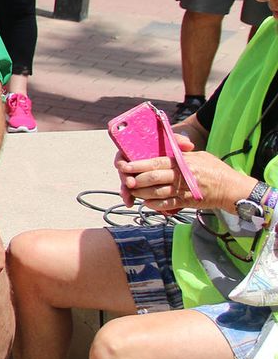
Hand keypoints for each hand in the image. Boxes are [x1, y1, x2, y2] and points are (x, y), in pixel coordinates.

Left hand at [118, 136, 252, 212]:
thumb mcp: (199, 156)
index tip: (125, 166)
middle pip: (153, 178)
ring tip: (132, 192)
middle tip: (126, 181)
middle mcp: (181, 176)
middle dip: (136, 180)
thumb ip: (181, 155)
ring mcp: (184, 190)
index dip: (138, 165)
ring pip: (156, 193)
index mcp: (182, 162)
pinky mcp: (187, 202)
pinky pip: (167, 204)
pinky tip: (147, 202)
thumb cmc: (216, 170)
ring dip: (142, 193)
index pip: (156, 162)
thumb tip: (166, 153)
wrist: (233, 189)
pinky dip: (155, 204)